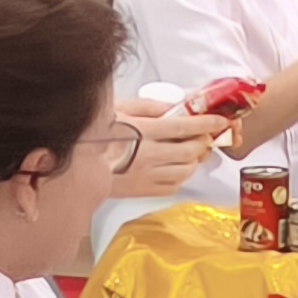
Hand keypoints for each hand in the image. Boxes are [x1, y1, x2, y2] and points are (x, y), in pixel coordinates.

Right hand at [104, 96, 226, 198]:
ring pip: (185, 170)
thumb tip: (172, 107)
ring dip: (194, 160)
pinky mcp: (144, 190)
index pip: (184, 127)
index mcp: (143, 132)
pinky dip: (181, 177)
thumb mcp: (119, 109)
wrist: (77, 164)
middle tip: (204, 137)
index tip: (219, 121)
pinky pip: (173, 186)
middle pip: (190, 151)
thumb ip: (148, 106)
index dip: (206, 124)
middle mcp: (148, 155)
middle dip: (203, 143)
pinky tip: (175, 168)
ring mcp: (147, 175)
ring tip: (191, 152)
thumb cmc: (96, 134)